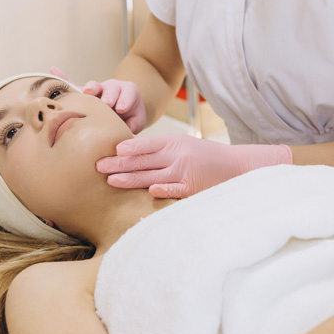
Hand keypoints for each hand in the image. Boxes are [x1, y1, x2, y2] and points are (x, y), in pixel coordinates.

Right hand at [50, 67, 146, 133]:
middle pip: (110, 88)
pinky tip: (53, 70)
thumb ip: (132, 127)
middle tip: (107, 103)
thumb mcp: (135, 122)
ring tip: (88, 91)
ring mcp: (97, 89)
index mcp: (128, 92)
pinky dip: (63, 78)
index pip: (128, 94)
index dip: (125, 101)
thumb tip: (126, 137)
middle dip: (108, 95)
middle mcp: (112, 88)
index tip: (121, 109)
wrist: (126, 112)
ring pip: (93, 87)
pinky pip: (72, 84)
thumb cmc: (131, 119)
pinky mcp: (84, 93)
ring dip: (91, 89)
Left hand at [96, 134, 292, 198]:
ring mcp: (185, 172)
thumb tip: (128, 153)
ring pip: (153, 175)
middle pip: (144, 160)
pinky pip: (174, 189)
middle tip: (98, 166)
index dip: (129, 147)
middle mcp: (177, 155)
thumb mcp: (182, 145)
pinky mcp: (192, 188)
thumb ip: (160, 149)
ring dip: (131, 178)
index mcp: (173, 142)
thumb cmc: (203, 156)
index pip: (146, 144)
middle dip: (119, 163)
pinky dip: (163, 189)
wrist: (235, 166)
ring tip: (112, 181)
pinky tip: (149, 191)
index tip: (111, 149)